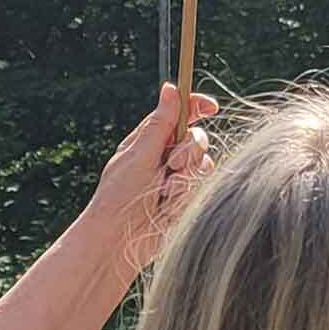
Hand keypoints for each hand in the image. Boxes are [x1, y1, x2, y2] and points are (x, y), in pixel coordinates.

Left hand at [82, 84, 215, 277]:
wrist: (118, 241)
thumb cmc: (118, 198)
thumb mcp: (139, 155)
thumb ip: (160, 124)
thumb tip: (170, 88)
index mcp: (149, 140)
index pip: (180, 113)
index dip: (197, 106)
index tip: (211, 107)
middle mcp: (165, 156)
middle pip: (197, 137)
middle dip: (189, 151)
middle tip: (172, 165)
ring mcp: (178, 177)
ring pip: (204, 162)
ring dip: (186, 176)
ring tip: (164, 192)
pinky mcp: (186, 196)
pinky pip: (202, 185)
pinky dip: (186, 194)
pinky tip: (168, 206)